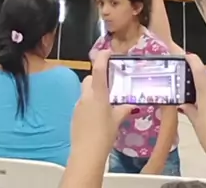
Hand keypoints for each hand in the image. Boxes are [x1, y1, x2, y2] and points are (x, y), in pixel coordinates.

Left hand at [70, 51, 133, 165]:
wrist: (86, 154)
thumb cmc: (104, 135)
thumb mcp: (117, 121)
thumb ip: (123, 110)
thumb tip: (131, 105)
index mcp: (98, 94)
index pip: (99, 69)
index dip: (102, 57)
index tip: (107, 52)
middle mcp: (86, 96)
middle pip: (90, 78)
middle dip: (98, 78)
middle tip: (109, 86)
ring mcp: (78, 105)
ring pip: (85, 91)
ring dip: (93, 92)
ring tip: (105, 104)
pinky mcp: (74, 115)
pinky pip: (82, 103)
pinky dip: (89, 104)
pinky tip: (97, 117)